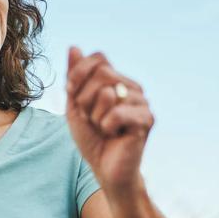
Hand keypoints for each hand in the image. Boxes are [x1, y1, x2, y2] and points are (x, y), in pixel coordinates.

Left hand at [65, 46, 154, 194]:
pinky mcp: (147, 119)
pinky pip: (115, 113)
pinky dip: (106, 127)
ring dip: (95, 116)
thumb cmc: (92, 139)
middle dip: (85, 98)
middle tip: (90, 118)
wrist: (106, 170)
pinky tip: (114, 135)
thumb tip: (73, 47)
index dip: (79, 74)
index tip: (72, 94)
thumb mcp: (75, 106)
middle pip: (102, 72)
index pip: (99, 58)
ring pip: (107, 93)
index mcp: (117, 81)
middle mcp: (133, 87)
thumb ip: (74, 77)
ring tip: (103, 128)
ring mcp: (142, 102)